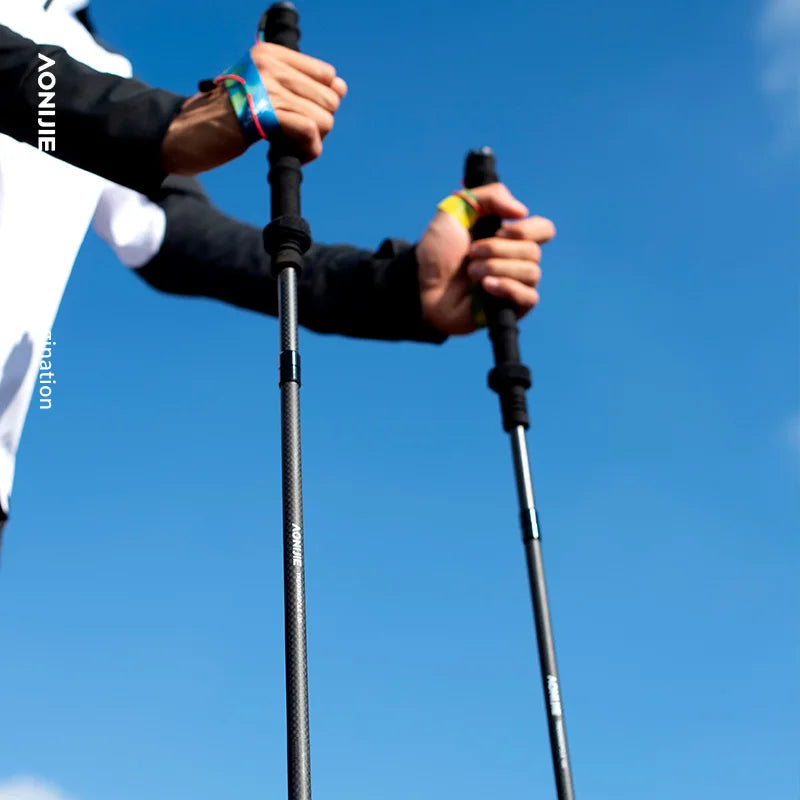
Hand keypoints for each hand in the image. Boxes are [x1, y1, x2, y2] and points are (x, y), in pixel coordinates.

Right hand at [162, 44, 346, 174]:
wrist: (186, 133)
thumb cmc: (225, 116)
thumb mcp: (260, 90)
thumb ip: (297, 86)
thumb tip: (341, 88)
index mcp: (270, 54)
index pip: (326, 75)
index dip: (322, 102)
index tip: (303, 115)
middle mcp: (270, 66)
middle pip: (328, 99)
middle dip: (320, 124)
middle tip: (297, 136)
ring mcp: (267, 90)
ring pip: (323, 118)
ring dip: (315, 141)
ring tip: (294, 147)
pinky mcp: (264, 117)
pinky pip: (309, 132)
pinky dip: (310, 150)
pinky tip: (298, 155)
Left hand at [416, 184, 555, 335]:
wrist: (420, 284)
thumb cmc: (438, 251)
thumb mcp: (457, 210)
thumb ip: (489, 197)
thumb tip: (522, 211)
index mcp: (509, 238)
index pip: (544, 230)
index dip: (526, 229)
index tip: (499, 230)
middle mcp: (516, 260)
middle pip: (533, 251)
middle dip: (498, 249)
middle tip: (471, 253)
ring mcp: (515, 285)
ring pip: (531, 272)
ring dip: (496, 268)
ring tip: (471, 273)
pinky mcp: (510, 308)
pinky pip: (529, 297)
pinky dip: (508, 288)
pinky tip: (486, 287)